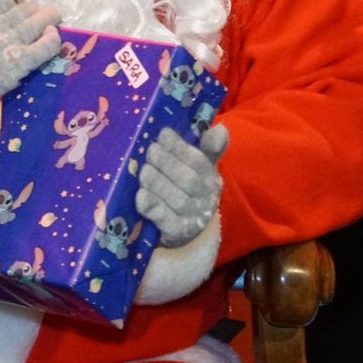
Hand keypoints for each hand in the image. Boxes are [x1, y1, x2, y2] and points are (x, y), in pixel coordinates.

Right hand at [0, 0, 62, 124]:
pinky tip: (56, 37)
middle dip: (33, 10)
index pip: (2, 3)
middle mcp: (0, 27)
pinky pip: (44, 48)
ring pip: (37, 25)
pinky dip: (52, 41)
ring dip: (49, 18)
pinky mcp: (21, 64)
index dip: (9, 5)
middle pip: (23, 12)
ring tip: (56, 16)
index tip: (12, 9)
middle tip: (42, 11)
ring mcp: (12, 44)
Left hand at [136, 123, 226, 247]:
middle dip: (167, 163)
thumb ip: (208, 147)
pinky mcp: (176, 234)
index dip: (180, 147)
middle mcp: (206, 199)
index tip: (163, 134)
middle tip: (150, 151)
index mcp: (211, 178)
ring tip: (143, 171)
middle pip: (187, 180)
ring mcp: (192, 218)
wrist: (185, 230)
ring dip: (157, 183)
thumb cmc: (187, 189)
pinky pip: (165, 221)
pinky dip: (153, 207)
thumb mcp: (199, 168)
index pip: (199, 161)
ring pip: (176, 200)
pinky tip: (141, 196)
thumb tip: (221, 128)